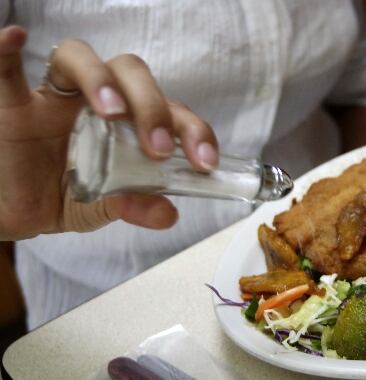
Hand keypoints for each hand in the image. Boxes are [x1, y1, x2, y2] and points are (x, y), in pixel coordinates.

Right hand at [0, 26, 218, 240]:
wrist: (15, 210)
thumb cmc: (63, 196)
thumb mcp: (104, 207)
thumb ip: (134, 205)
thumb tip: (168, 214)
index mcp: (127, 122)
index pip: (166, 108)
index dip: (191, 128)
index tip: (205, 160)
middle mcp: (95, 100)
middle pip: (131, 73)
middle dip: (152, 106)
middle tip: (157, 149)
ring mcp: (53, 97)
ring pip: (81, 59)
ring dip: (101, 80)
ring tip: (110, 112)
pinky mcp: (12, 104)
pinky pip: (6, 70)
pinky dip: (7, 51)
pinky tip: (16, 39)